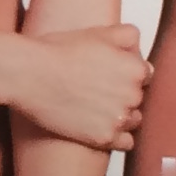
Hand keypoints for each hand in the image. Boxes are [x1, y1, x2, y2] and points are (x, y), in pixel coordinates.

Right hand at [10, 21, 148, 150]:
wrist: (31, 74)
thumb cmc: (59, 51)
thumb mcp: (98, 32)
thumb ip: (127, 35)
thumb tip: (137, 46)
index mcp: (136, 69)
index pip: (144, 75)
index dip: (126, 75)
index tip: (110, 76)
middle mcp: (133, 95)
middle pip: (139, 99)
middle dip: (123, 96)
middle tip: (99, 92)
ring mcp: (119, 119)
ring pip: (133, 121)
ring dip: (121, 117)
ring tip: (97, 109)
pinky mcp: (104, 138)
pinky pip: (126, 142)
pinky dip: (117, 137)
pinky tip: (100, 127)